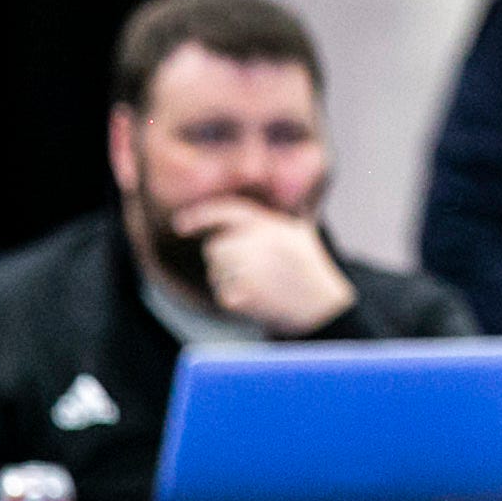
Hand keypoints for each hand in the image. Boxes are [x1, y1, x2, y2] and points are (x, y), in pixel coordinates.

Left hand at [179, 198, 357, 336]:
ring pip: (216, 271)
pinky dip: (233, 298)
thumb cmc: (310, 268)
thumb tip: (270, 195)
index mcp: (269, 224)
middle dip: (223, 258)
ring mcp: (251, 268)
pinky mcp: (247, 294)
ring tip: (255, 284)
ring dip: (227, 279)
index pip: (226, 212)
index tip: (179, 224)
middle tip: (245, 269)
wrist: (322, 305)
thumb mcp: (300, 233)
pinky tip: (255, 299)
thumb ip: (278, 217)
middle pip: (216, 246)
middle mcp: (258, 242)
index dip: (200, 216)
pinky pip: (222, 293)